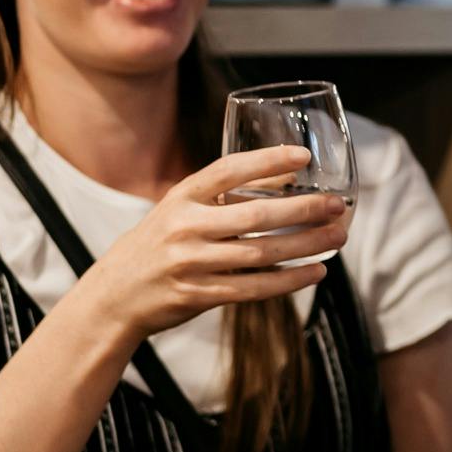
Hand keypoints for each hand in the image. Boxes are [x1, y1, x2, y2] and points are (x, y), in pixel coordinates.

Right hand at [71, 145, 350, 342]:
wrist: (114, 296)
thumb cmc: (159, 244)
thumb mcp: (181, 209)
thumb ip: (224, 195)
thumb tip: (288, 176)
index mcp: (181, 197)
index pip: (226, 170)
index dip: (265, 160)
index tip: (303, 155)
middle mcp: (184, 227)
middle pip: (255, 216)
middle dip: (303, 210)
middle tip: (338, 205)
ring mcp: (190, 264)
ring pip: (261, 254)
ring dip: (305, 246)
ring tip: (337, 237)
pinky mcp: (198, 296)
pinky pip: (253, 288)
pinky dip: (288, 281)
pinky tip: (315, 271)